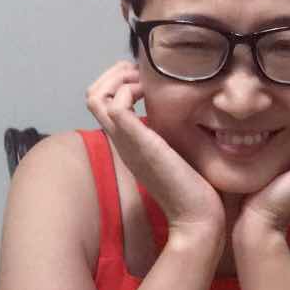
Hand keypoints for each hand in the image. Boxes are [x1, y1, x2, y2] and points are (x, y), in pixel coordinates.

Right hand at [85, 62, 224, 238]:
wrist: (197, 216)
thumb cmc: (194, 188)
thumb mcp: (177, 150)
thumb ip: (169, 132)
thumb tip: (181, 111)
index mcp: (128, 141)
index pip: (102, 102)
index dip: (119, 80)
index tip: (146, 79)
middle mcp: (121, 141)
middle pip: (92, 95)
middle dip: (115, 73)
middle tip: (143, 76)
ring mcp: (126, 142)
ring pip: (96, 97)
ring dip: (120, 79)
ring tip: (146, 84)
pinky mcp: (138, 143)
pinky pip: (116, 106)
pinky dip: (130, 91)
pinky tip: (153, 97)